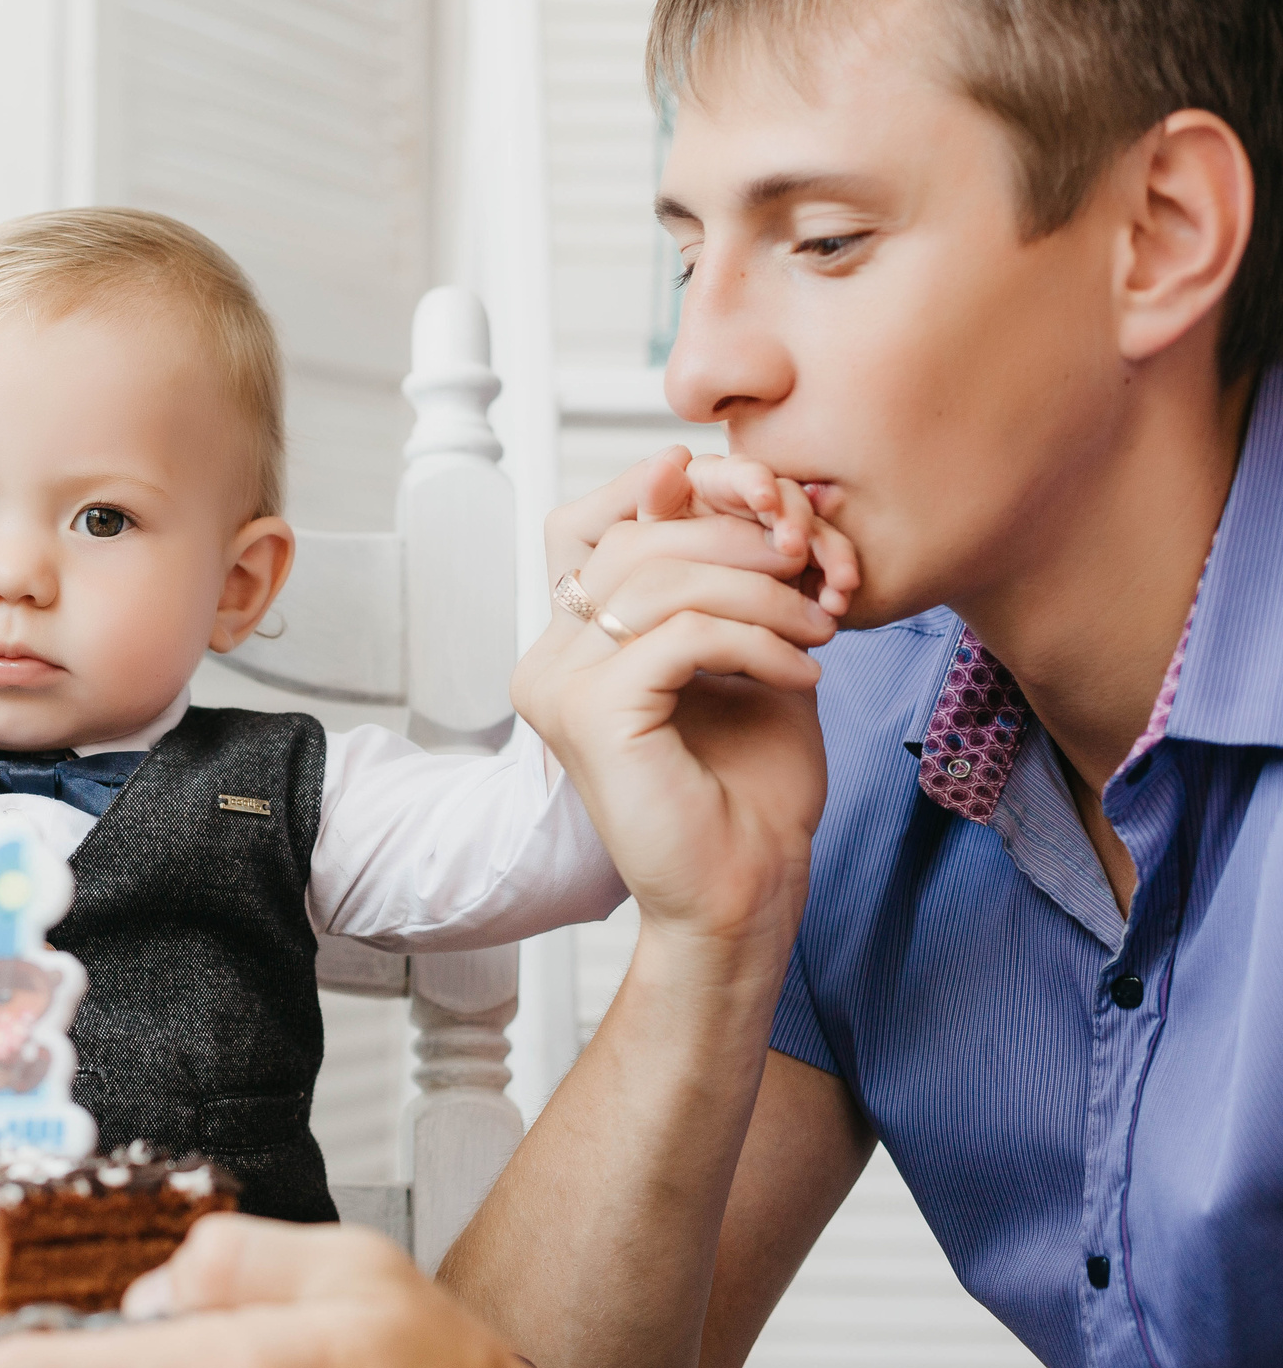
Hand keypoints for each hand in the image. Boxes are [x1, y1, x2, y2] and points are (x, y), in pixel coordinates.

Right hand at [513, 448, 843, 970]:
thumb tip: (710, 478)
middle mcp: (547, 658)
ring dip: (761, 592)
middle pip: (634, 541)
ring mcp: (559, 686)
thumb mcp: (746, 653)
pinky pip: (681, 634)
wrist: (747, 888)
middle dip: (738, 537)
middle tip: (813, 566)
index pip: (606, 527)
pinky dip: (759, 642)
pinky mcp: (592, 714)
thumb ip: (722, 577)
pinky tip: (805, 673)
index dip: (678, 495)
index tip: (766, 498)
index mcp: (571, 642)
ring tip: (819, 630)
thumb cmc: (750, 785)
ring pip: (659, 581)